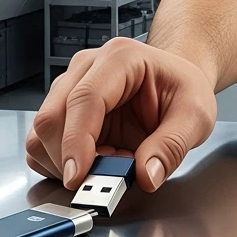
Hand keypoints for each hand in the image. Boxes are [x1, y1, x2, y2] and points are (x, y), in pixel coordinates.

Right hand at [26, 38, 217, 191]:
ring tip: (109, 164)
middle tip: (109, 176)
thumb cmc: (182, 89)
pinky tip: (94, 162)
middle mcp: (87, 67)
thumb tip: (145, 177)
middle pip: (52, 117)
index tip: (78, 177)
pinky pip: (42, 142)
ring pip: (41, 132)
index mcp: (120, 59)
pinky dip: (60, 163)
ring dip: (65, 162)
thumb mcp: (195, 117)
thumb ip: (171, 147)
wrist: (175, 80)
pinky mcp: (62, 108)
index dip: (76, 142)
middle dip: (71, 159)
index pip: (84, 99)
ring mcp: (70, 86)